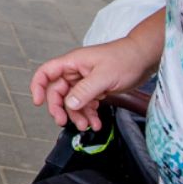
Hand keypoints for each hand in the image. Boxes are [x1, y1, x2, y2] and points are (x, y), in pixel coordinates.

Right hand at [28, 37, 154, 131]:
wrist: (144, 58)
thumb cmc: (125, 58)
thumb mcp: (104, 76)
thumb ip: (85, 91)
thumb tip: (69, 104)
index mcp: (72, 63)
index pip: (46, 73)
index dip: (38, 86)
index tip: (38, 102)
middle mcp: (76, 72)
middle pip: (58, 92)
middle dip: (60, 108)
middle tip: (64, 122)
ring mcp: (85, 81)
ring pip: (73, 101)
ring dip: (77, 115)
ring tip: (87, 125)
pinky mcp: (96, 89)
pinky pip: (86, 104)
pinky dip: (89, 114)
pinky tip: (96, 122)